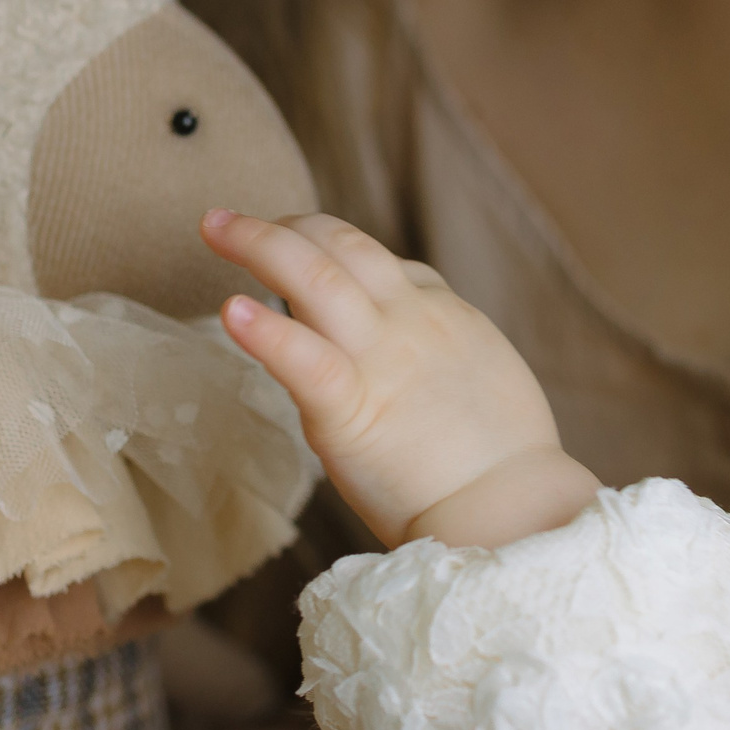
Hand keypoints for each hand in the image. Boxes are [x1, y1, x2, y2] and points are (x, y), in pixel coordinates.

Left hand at [202, 211, 598, 548]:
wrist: (515, 508)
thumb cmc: (503, 461)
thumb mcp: (483, 371)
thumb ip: (438, 348)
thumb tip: (409, 353)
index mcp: (439, 312)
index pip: (378, 261)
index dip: (329, 249)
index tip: (296, 253)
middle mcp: (409, 319)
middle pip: (340, 245)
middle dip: (283, 224)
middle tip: (232, 221)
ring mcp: (381, 358)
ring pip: (315, 276)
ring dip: (259, 243)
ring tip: (215, 226)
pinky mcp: (354, 409)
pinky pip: (304, 358)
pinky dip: (265, 331)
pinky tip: (232, 309)